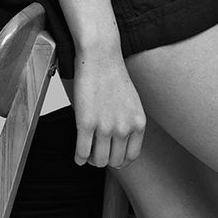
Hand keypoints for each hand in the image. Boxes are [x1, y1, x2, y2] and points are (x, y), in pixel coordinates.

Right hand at [71, 44, 145, 168]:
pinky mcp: (85, 123)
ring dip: (91, 160)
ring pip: (98, 161)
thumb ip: (128, 122)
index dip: (119, 158)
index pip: (131, 156)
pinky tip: (78, 154)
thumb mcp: (131, 101)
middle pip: (115, 161)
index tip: (112, 154)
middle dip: (105, 159)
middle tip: (97, 152)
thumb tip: (119, 141)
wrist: (99, 55)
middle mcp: (124, 128)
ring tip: (87, 152)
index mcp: (138, 123)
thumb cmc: (112, 73)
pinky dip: (79, 158)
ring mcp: (105, 127)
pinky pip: (82, 153)